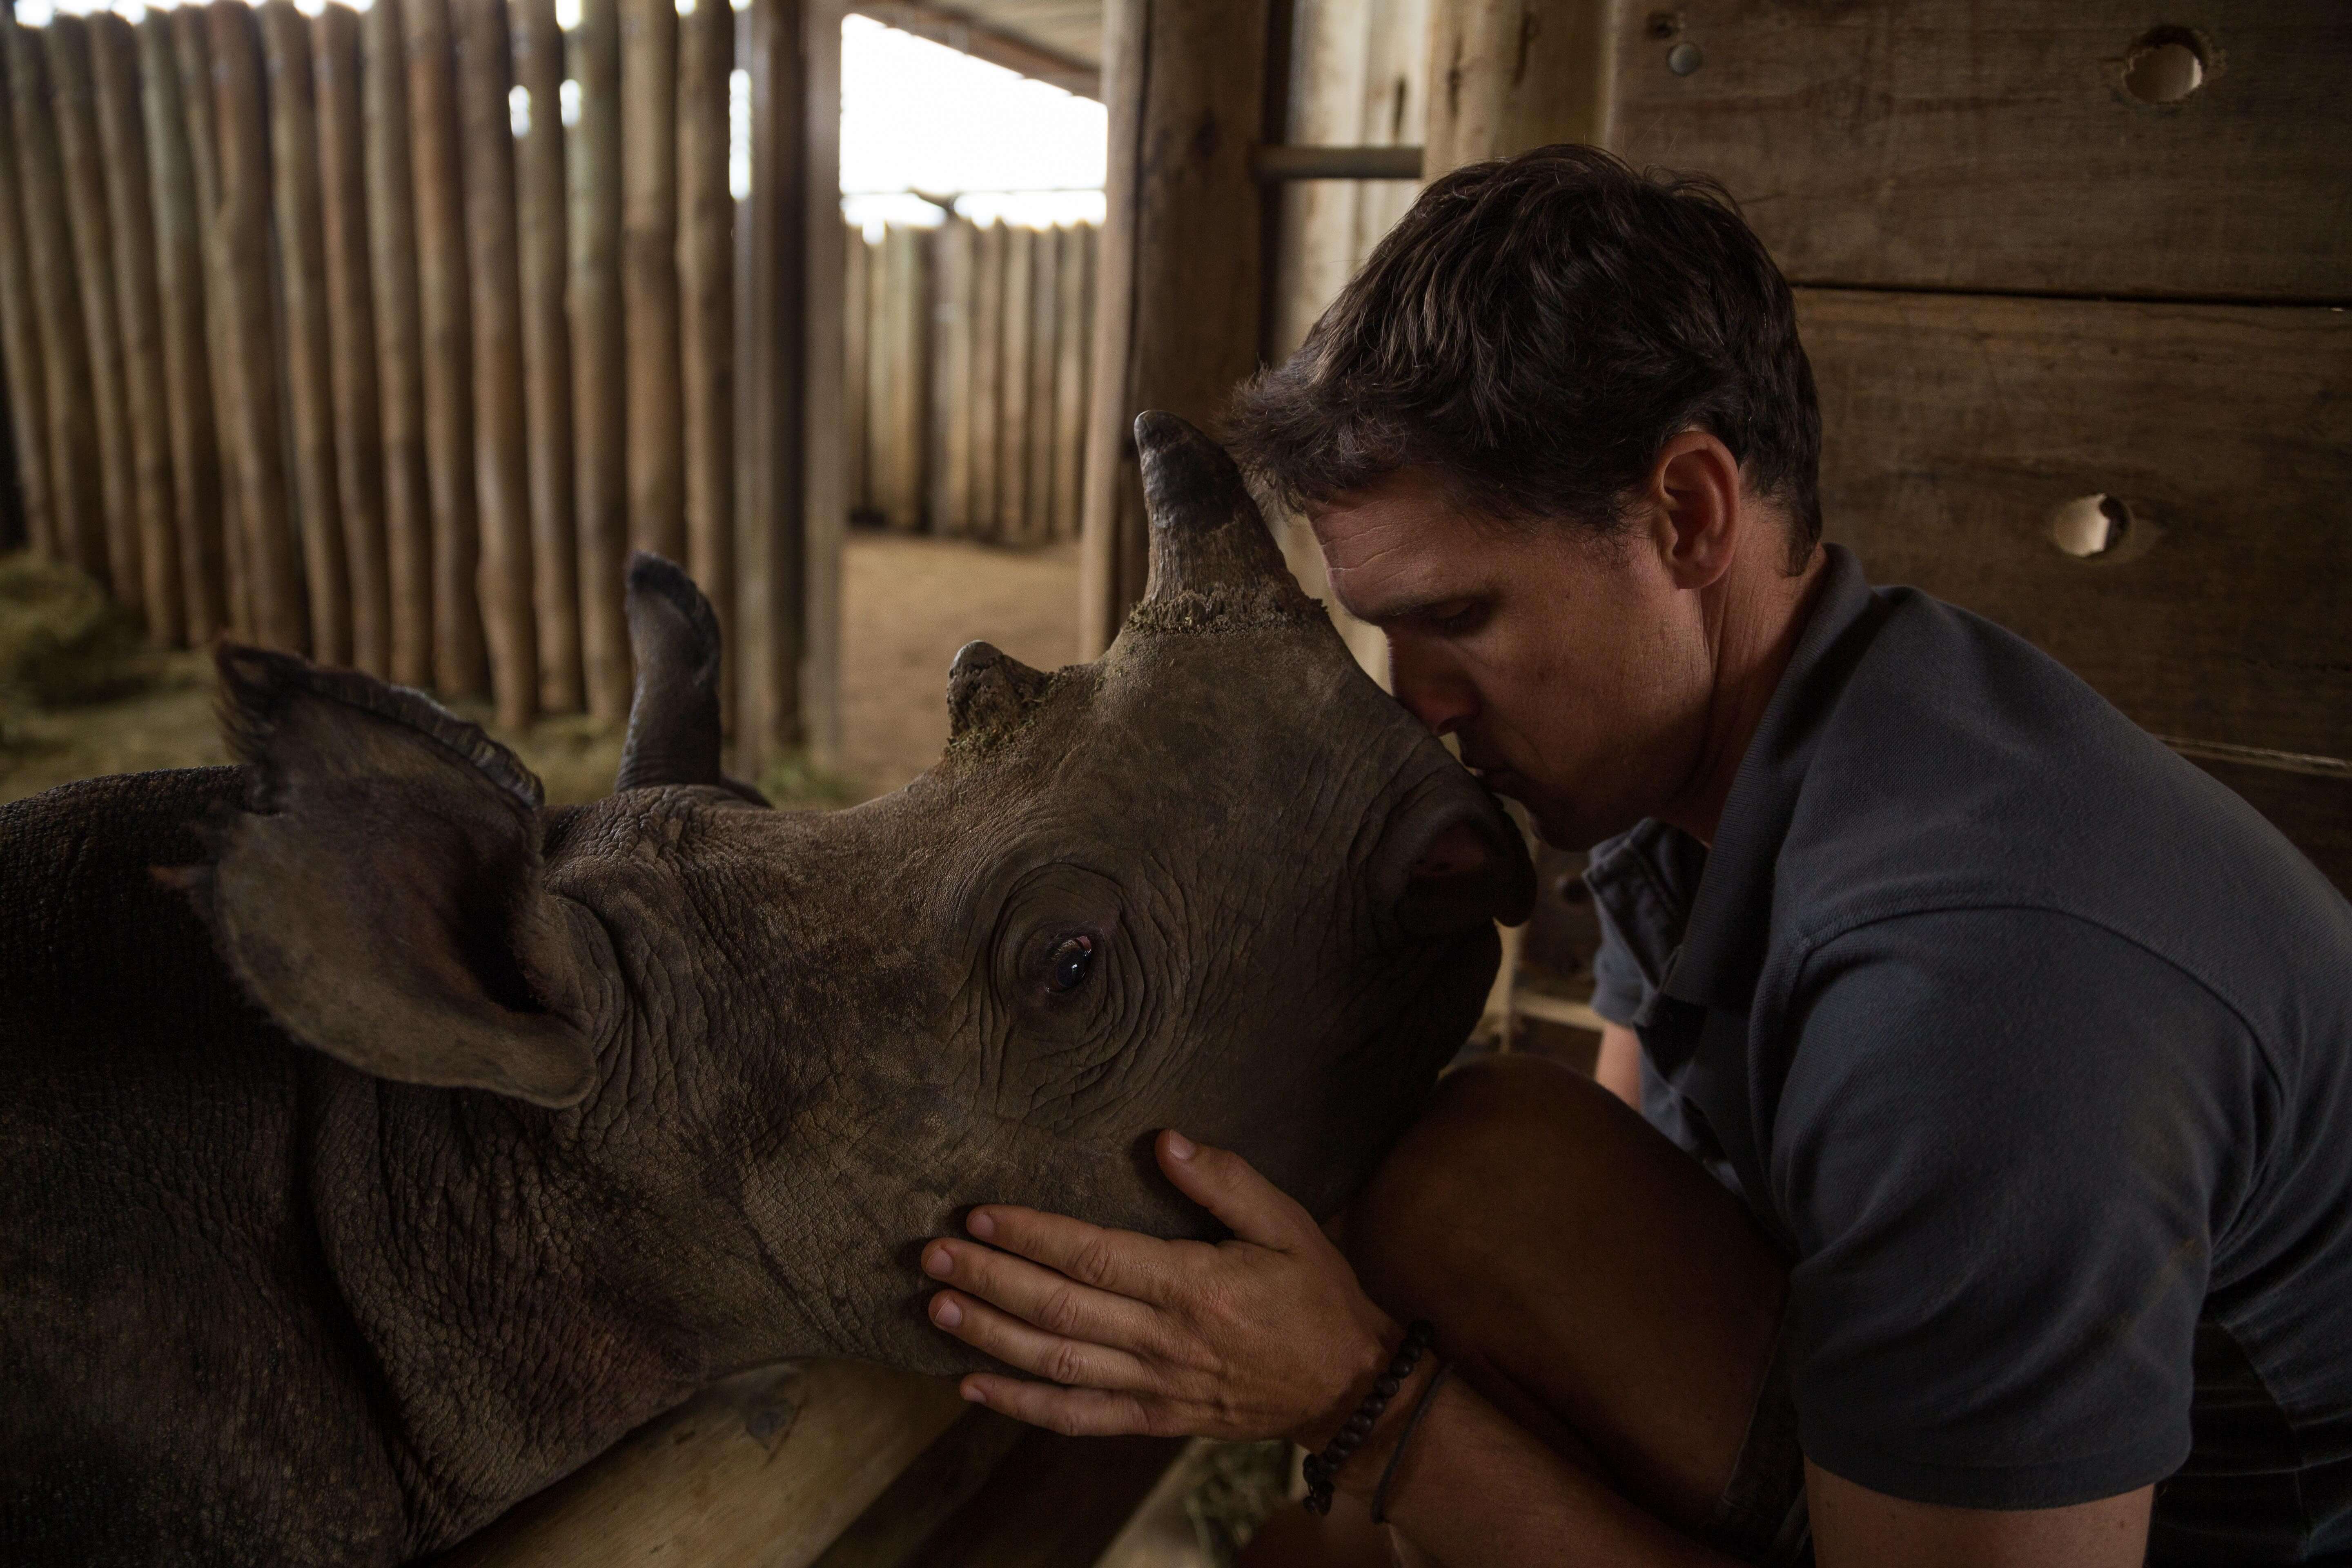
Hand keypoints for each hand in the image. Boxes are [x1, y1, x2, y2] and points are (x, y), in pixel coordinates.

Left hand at [922, 1130, 1403, 1444]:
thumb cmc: (1316, 1297)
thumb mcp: (1287, 1224)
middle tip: (933, 1256)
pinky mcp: (1153, 1419)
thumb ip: (1225, 1182)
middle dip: (990, 1280)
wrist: (1347, 1389)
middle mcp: (1163, 1340)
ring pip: (1056, 1362)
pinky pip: (1076, 1417)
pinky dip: (1021, 1404)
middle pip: (1058, 1307)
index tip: (980, 1215)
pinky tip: (973, 1386)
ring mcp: (1154, 1386)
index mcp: (1192, 1286)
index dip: (1031, 1235)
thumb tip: (1165, 1141)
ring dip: (990, 1337)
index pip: (1092, 1255)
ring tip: (937, 1309)